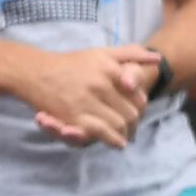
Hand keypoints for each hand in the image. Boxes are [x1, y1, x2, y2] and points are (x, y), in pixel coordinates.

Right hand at [24, 45, 162, 149]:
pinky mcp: (76, 117)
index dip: (141, 106)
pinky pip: (103, 133)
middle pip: (132, 112)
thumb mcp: (102, 53)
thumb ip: (130, 54)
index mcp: (109, 68)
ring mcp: (88, 101)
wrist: (37, 72)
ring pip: (120, 124)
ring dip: (126, 133)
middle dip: (136, 123)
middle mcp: (100, 83)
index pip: (138, 94)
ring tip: (128, 135)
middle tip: (135, 127)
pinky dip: (114, 140)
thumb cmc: (73, 64)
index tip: (138, 110)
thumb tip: (158, 59)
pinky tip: (119, 142)